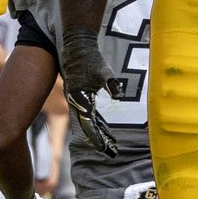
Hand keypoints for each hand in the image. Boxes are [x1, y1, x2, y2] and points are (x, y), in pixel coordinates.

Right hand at [60, 29, 119, 156]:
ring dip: (100, 133)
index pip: (89, 124)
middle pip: (89, 127)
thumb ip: (112, 84)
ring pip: (90, 121)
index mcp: (80, 99)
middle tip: (113, 152)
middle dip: (100, 140)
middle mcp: (77, 102)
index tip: (106, 148)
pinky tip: (107, 130)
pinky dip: (98, 122)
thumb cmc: (91, 58)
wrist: (78, 46)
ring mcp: (79, 100)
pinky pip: (90, 113)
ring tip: (112, 144)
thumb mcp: (103, 71)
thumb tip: (120, 96)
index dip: (98, 137)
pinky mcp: (83, 96)